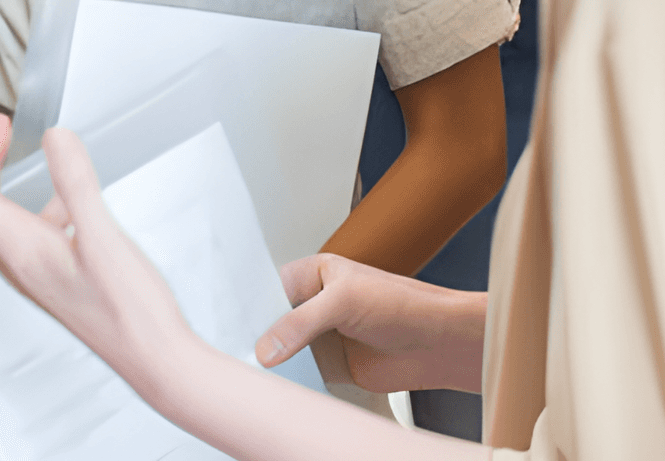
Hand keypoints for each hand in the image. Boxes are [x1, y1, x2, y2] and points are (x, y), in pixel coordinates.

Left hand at [0, 101, 200, 386]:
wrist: (152, 358)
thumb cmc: (129, 313)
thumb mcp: (104, 240)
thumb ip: (77, 185)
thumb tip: (57, 138)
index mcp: (16, 247)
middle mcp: (14, 254)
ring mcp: (31, 260)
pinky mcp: (52, 264)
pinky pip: (26, 216)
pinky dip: (32, 187)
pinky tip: (59, 178)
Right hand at [255, 254, 486, 394]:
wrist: (439, 345)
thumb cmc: (404, 304)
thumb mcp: (344, 301)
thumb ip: (301, 322)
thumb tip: (266, 347)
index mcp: (313, 275)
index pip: (268, 288)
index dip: (248, 305)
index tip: (225, 323)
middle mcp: (314, 305)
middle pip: (271, 322)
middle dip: (256, 337)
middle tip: (232, 351)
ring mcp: (321, 337)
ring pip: (283, 351)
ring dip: (271, 363)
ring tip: (246, 374)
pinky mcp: (330, 367)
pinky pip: (301, 376)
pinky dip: (290, 383)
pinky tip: (275, 388)